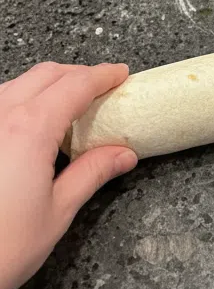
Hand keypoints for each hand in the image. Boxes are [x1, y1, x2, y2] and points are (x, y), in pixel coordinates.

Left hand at [0, 62, 136, 288]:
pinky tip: (24, 126)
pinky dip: (18, 100)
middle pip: (46, 74)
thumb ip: (91, 174)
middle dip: (77, 74)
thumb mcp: (55, 214)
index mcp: (30, 129)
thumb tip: (122, 155)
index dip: (104, 76)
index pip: (77, 84)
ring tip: (64, 106)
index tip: (120, 75)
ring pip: (16, 84)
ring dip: (46, 85)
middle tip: (99, 89)